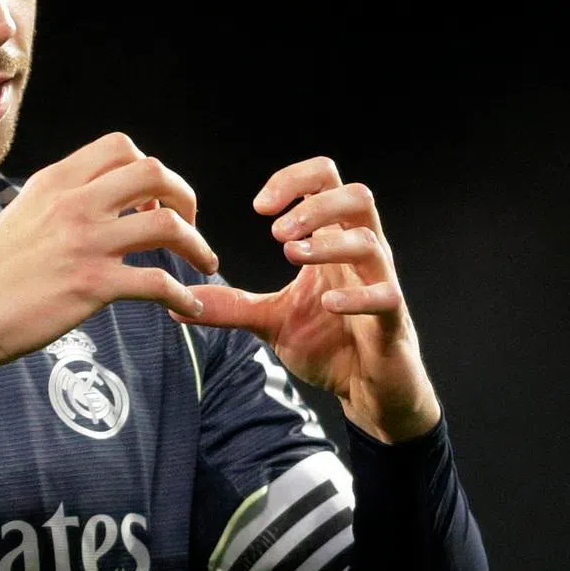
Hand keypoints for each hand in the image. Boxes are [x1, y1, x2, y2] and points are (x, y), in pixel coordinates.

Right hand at [0, 133, 216, 383]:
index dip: (149, 169)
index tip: (154, 197)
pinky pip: (158, 282)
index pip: (120, 146)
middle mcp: (73, 203)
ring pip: (167, 224)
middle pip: (154, 172)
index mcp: (55, 181)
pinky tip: (188, 306)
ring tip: (203, 262)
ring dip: (196, 244)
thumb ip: (59, 201)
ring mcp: (85, 242)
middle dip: (184, 196)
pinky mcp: (92, 285)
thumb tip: (94, 201)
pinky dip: (183, 294)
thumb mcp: (20, 214)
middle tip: (188, 222)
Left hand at [173, 157, 441, 442]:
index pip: (325, 181)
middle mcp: (359, 255)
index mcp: (332, 242)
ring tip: (291, 255)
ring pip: (371, 241)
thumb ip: (230, 307)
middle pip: (357, 196)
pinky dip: (357, 297)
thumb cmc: (328, 343)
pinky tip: (327, 305)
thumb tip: (176, 304)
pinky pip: (386, 296)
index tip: (259, 205)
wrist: (367, 390)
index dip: (293, 180)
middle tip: (276, 232)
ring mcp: (380, 284)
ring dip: (329, 243)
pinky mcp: (393, 321)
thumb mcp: (269, 320)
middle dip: (315, 204)